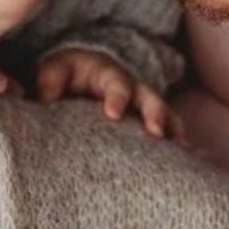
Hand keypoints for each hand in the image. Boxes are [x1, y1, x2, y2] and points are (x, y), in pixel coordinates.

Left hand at [37, 49, 185, 141]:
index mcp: (108, 76)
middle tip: (156, 133)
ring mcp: (143, 104)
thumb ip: (49, 83)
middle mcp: (133, 88)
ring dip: (173, 129)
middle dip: (155, 114)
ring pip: (165, 113)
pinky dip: (177, 140)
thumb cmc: (67, 72)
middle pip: (149, 98)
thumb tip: (43, 101)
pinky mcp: (148, 119)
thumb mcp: (55, 71)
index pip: (116, 85)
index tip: (113, 114)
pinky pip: (169, 128)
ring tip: (181, 149)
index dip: (116, 98)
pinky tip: (185, 160)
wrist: (84, 69)